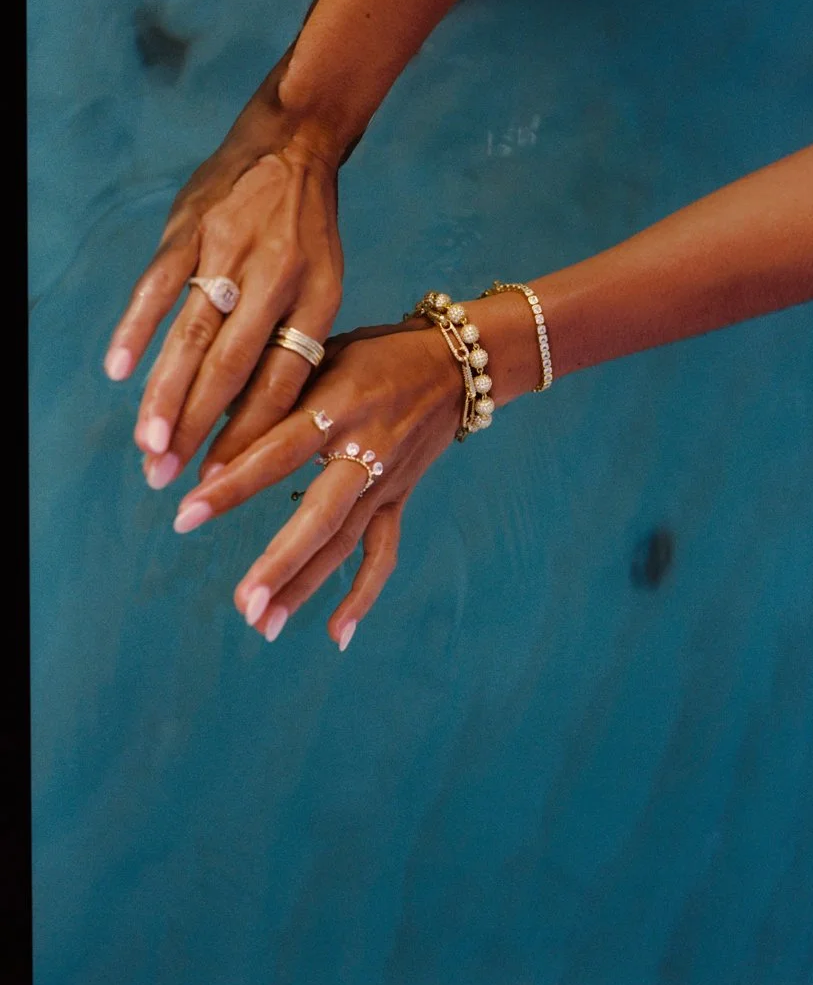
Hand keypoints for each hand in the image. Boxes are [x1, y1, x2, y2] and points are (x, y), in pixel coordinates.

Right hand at [104, 65, 344, 491]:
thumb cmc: (309, 231)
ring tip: (149, 444)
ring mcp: (228, 251)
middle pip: (233, 367)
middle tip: (169, 478)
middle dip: (200, 428)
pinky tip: (118, 371)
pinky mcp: (189, 228)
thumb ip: (293, 340)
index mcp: (317, 298)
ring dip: (167, 393)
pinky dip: (137, 327)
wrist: (293, 141)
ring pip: (192, 334)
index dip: (252, 433)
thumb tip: (257, 414)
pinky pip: (158, 284)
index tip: (225, 479)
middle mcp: (274, 278)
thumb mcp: (326, 284)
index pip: (282, 381)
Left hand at [170, 320, 463, 646]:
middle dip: (280, 561)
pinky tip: (335, 635)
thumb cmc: (371, 350)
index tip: (186, 514)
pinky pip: (382, 553)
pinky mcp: (398, 498)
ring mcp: (386, 481)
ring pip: (344, 542)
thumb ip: (274, 386)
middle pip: (321, 515)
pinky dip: (361, 594)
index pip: (279, 451)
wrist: (453, 364)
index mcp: (339, 405)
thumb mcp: (323, 350)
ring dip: (305, 586)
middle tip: (242, 601)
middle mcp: (366, 449)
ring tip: (264, 625)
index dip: (234, 484)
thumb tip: (205, 422)